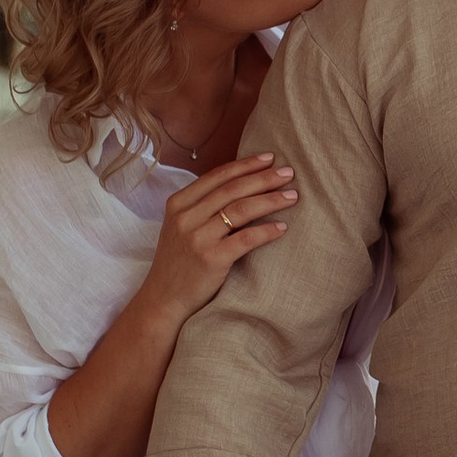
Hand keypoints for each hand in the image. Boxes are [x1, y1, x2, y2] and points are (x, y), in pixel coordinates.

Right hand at [139, 153, 297, 327]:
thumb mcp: (181, 226)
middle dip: (264, 178)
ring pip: (241, 209)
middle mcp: (186, 217)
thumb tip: (242, 183)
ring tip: (292, 196)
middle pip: (233, 189)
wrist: (163, 299)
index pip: (218, 176)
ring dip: (271, 200)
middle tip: (289, 173)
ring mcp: (197, 238)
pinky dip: (267, 231)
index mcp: (178, 203)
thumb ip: (203, 205)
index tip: (270, 158)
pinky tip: (283, 227)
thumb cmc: (179, 261)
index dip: (246, 165)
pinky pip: (245, 239)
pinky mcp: (211, 259)